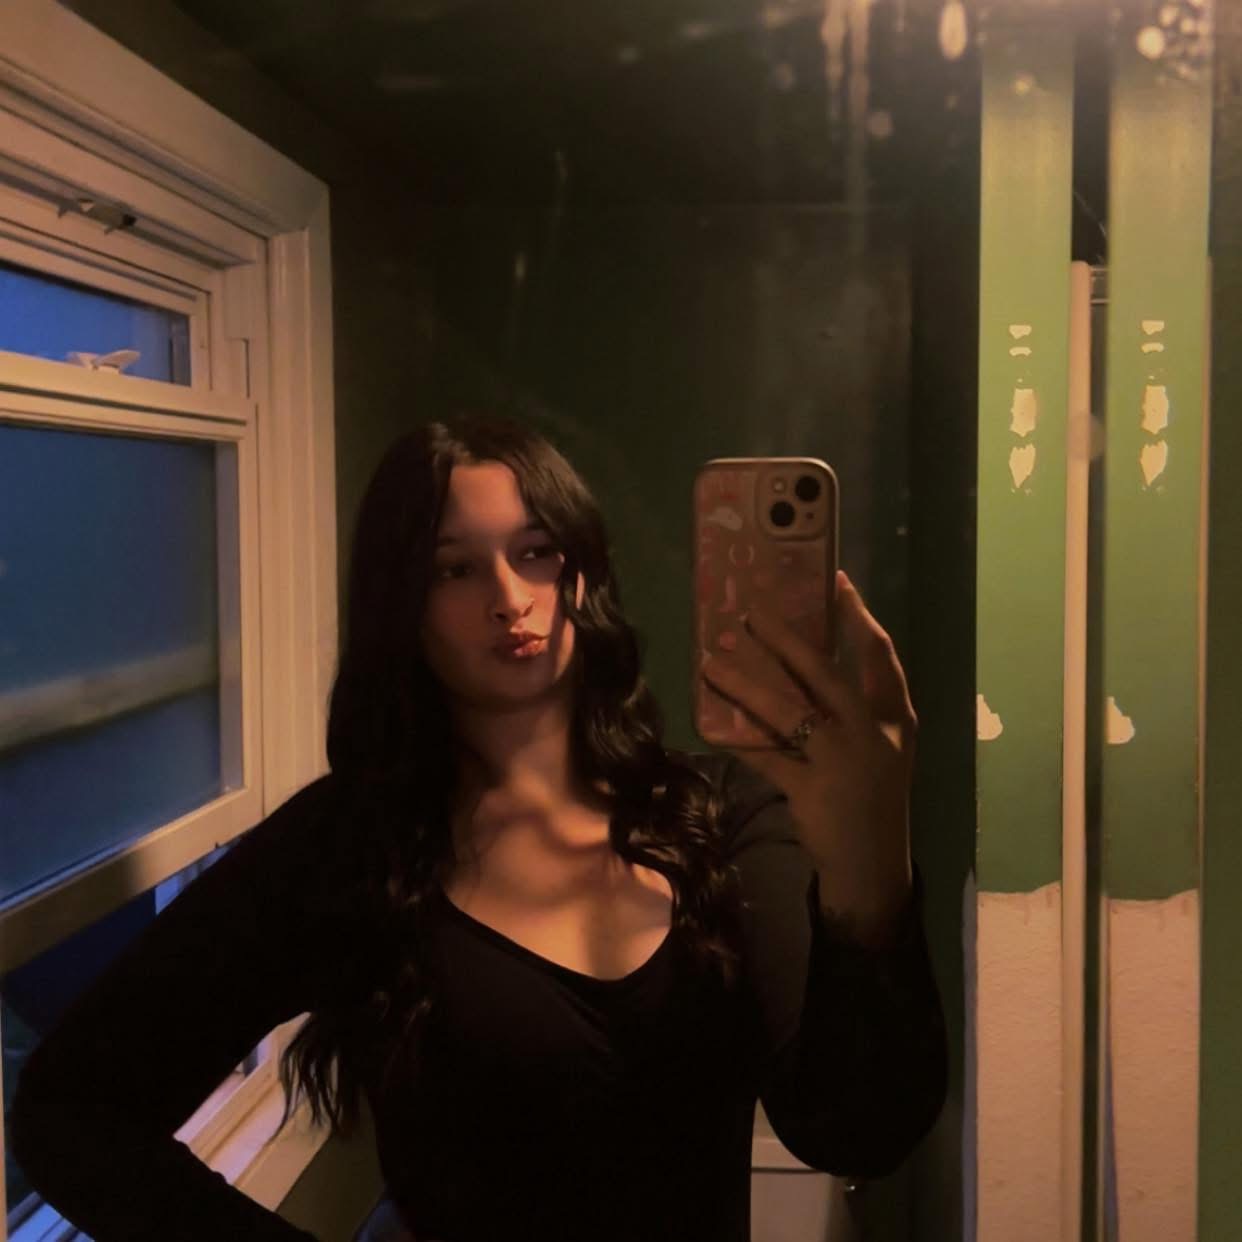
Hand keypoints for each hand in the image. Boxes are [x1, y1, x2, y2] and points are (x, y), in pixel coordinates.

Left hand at [700, 570, 916, 945]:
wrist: (873, 865)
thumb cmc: (873, 798)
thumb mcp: (884, 749)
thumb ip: (856, 708)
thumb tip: (804, 659)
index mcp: (896, 719)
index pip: (881, 657)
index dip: (859, 617)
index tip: (837, 581)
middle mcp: (871, 734)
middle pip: (824, 674)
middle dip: (785, 640)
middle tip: (750, 614)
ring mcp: (841, 761)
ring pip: (785, 710)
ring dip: (744, 682)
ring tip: (711, 662)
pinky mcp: (810, 789)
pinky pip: (764, 756)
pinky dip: (735, 740)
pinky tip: (708, 724)